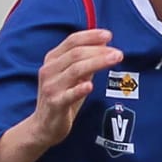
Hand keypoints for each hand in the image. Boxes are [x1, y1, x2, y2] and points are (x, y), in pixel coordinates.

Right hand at [29, 29, 124, 150]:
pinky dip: (79, 89)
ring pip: (75, 70)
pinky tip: (91, 85)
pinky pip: (68, 95)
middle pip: (75, 54)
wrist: (43, 126)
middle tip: (118, 53)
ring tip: (114, 60)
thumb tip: (104, 47)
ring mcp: (51, 86)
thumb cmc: (61, 99)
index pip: (72, 41)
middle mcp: (49, 70)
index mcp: (53, 59)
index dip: (90, 36)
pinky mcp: (55, 104)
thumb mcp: (72, 78)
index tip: (108, 35)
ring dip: (96, 63)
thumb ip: (85, 63)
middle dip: (98, 51)